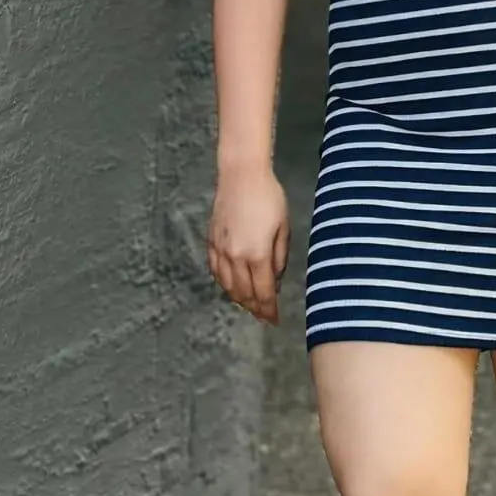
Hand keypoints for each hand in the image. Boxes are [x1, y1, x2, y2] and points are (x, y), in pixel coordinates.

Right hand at [207, 167, 289, 325]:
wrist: (241, 175)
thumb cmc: (269, 197)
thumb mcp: (283, 228)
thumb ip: (279, 258)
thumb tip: (275, 280)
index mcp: (257, 254)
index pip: (264, 292)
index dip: (269, 309)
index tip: (275, 320)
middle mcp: (236, 257)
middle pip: (244, 293)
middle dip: (255, 308)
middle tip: (264, 316)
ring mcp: (220, 250)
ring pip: (227, 286)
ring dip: (239, 299)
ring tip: (250, 304)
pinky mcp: (211, 242)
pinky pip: (215, 271)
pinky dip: (223, 283)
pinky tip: (231, 286)